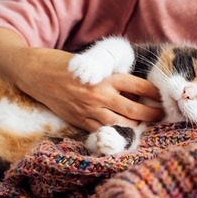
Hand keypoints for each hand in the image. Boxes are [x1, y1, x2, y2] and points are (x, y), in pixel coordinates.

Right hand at [0, 28, 162, 131]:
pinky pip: (104, 131)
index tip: (162, 96)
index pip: (139, 86)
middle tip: (162, 115)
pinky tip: (125, 131)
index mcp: (105, 77)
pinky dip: (117, 132)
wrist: (33, 73)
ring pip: (122, 124)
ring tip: (146, 124)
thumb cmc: (64, 65)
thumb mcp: (92, 65)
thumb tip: (133, 92)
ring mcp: (90, 111)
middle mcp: (100, 95)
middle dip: (152, 114)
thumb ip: (111, 78)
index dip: (154, 92)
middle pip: (135, 109)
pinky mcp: (80, 121)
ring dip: (137, 125)